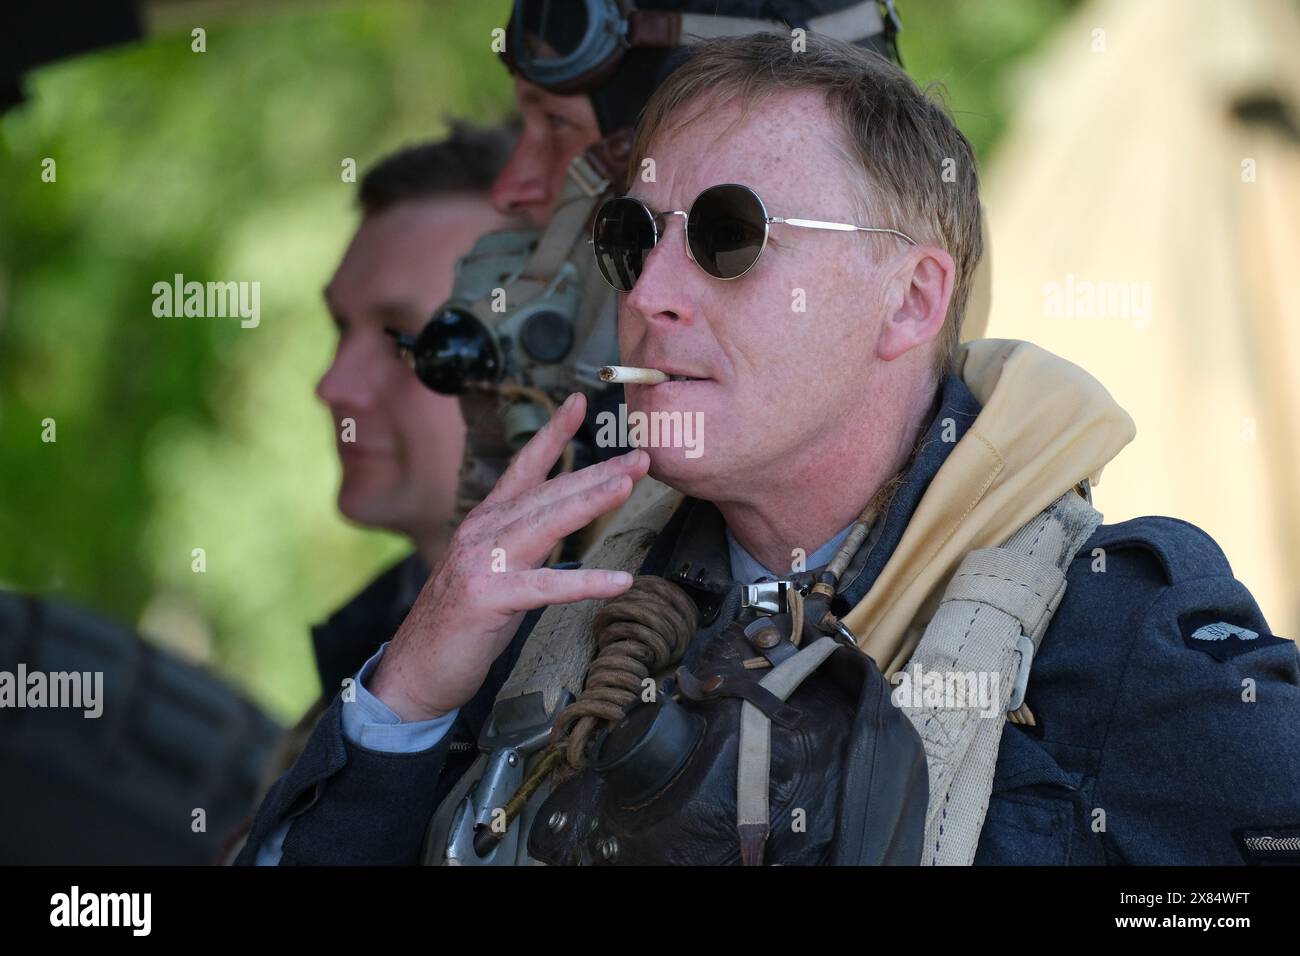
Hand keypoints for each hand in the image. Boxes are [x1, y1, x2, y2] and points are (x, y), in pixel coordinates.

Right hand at [369, 393, 649, 721]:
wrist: (415, 671)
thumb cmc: (460, 624)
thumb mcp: (492, 570)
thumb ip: (522, 543)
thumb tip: (562, 525)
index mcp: (485, 522)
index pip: (524, 468)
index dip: (552, 433)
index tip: (580, 402)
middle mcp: (482, 532)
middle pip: (548, 493)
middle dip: (597, 471)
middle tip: (639, 456)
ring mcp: (482, 564)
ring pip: (546, 525)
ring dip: (590, 503)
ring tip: (627, 486)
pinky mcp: (488, 599)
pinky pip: (546, 587)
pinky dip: (584, 583)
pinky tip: (619, 581)